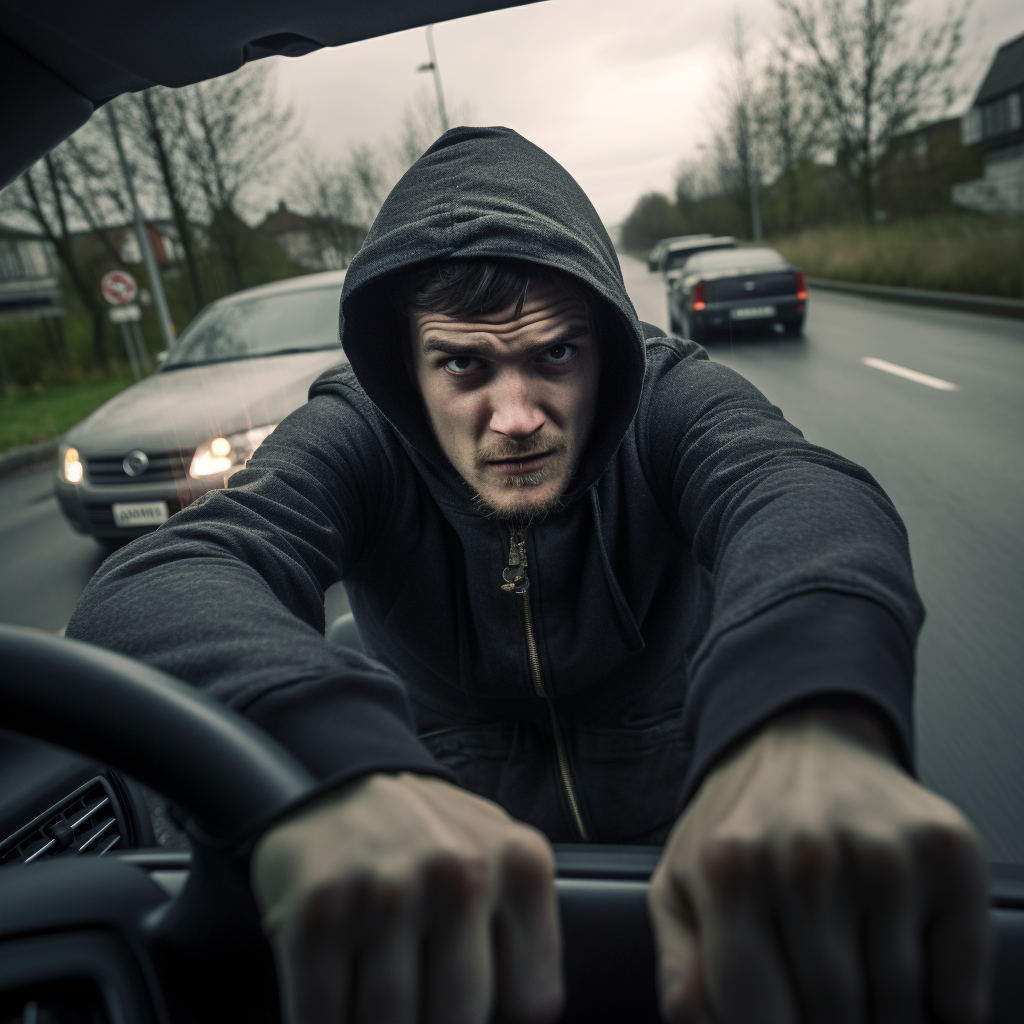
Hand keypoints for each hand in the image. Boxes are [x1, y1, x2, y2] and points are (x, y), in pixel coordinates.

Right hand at [252, 772, 562, 1023]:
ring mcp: (386, 893)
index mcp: (518, 864)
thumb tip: (516, 1020)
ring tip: (374, 989)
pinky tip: (335, 998)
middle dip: (434, 1021)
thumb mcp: (500, 860)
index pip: (533, 1003)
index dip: (500, 1016)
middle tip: (416, 995)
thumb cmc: (429, 840)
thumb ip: (524, 933)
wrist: (337, 785)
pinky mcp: (317, 915)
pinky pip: (323, 1020)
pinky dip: (324, 1023)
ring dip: (375, 1022)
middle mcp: (459, 873)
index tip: (471, 996)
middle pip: (461, 1020)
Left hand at [648, 710, 990, 1023]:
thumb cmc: (740, 823)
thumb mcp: (681, 881)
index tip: (784, 1019)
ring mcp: (882, 853)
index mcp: (729, 870)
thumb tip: (688, 1015)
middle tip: (816, 987)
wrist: (802, 737)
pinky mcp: (946, 852)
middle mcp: (805, 858)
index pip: (759, 1019)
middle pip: (834, 1018)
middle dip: (824, 1020)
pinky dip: (941, 998)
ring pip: (899, 1007)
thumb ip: (680, 963)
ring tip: (854, 961)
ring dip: (881, 1010)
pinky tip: (901, 950)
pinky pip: (959, 988)